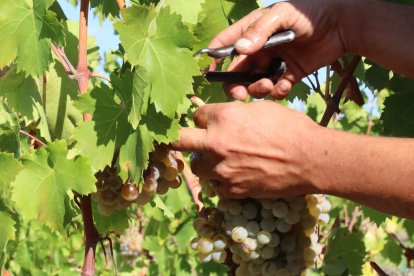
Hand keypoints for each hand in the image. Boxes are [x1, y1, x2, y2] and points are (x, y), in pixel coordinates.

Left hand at [173, 101, 321, 198]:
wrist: (310, 160)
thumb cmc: (290, 128)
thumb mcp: (260, 109)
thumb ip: (234, 113)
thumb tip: (222, 118)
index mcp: (223, 117)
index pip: (196, 115)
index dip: (204, 118)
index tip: (209, 122)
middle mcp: (216, 143)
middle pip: (179, 141)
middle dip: (179, 138)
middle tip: (182, 139)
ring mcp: (221, 169)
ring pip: (196, 166)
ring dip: (204, 161)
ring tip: (219, 159)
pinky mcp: (231, 190)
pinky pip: (215, 184)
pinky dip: (221, 179)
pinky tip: (236, 174)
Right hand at [209, 0, 350, 99]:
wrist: (342, 24)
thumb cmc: (309, 12)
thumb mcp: (282, 15)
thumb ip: (260, 30)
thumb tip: (239, 49)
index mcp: (252, 32)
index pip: (225, 44)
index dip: (214, 58)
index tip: (211, 74)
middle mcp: (259, 49)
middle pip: (237, 71)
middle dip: (235, 85)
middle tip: (240, 96)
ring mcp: (274, 63)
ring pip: (255, 83)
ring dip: (258, 89)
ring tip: (269, 86)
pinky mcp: (289, 74)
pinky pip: (277, 88)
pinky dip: (278, 91)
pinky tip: (286, 85)